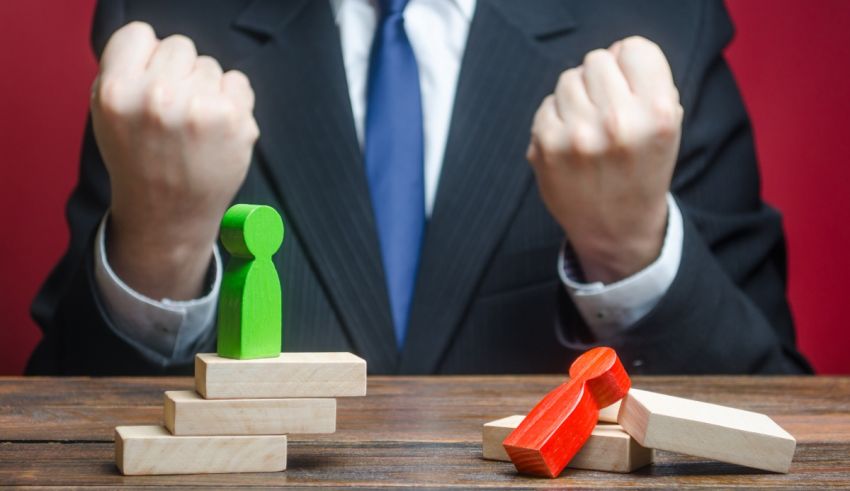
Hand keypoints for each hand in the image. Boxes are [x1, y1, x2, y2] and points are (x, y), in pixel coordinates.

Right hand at [91, 22, 258, 298]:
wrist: (168, 216)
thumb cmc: (140, 162)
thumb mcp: (109, 116)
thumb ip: (127, 74)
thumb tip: (159, 46)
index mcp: (116, 91)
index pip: (139, 34)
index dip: (147, 57)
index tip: (150, 83)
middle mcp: (156, 96)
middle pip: (180, 47)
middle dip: (179, 74)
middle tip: (174, 113)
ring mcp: (198, 108)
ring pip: (210, 66)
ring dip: (206, 90)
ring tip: (193, 128)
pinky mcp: (234, 120)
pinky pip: (238, 82)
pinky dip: (233, 100)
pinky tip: (217, 130)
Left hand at [527, 36, 682, 283]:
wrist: (615, 229)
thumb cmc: (642, 171)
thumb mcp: (667, 129)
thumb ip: (648, 84)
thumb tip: (612, 53)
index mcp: (658, 114)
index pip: (635, 49)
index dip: (631, 64)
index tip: (630, 84)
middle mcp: (618, 122)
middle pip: (597, 60)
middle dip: (602, 81)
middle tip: (608, 111)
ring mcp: (578, 135)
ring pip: (568, 79)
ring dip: (578, 97)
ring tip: (590, 128)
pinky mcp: (545, 145)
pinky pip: (547, 104)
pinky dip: (558, 118)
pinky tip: (572, 143)